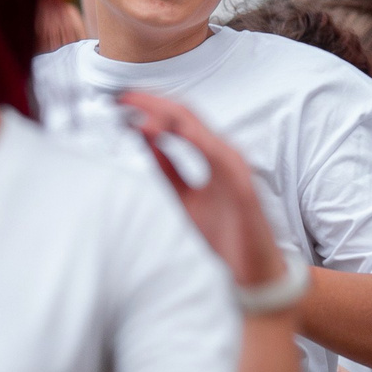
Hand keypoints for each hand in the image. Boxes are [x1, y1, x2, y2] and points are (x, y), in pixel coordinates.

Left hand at [118, 91, 288, 292]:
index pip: (176, 121)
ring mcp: (234, 166)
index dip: (147, 107)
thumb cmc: (222, 240)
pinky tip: (169, 130)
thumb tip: (139, 146)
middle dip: (151, 103)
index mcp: (210, 157)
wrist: (252, 274)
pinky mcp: (243, 184)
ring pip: (197, 126)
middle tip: (121, 98)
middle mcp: (222, 155)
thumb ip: (165, 172)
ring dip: (165, 114)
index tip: (118, 103)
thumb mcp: (182, 200)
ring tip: (136, 109)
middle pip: (184, 115)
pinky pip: (217, 153)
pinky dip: (192, 137)